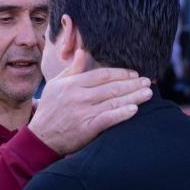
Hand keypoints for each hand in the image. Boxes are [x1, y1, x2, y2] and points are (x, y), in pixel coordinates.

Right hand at [28, 49, 152, 154]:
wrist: (40, 137)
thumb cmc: (49, 109)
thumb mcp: (55, 85)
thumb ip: (72, 70)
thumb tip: (82, 52)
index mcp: (72, 84)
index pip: (102, 75)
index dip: (120, 73)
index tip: (134, 73)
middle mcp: (79, 96)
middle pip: (111, 87)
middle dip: (132, 83)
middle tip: (148, 81)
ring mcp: (83, 113)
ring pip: (113, 102)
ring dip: (133, 97)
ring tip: (148, 93)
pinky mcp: (86, 128)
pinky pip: (107, 119)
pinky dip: (121, 114)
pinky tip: (134, 110)